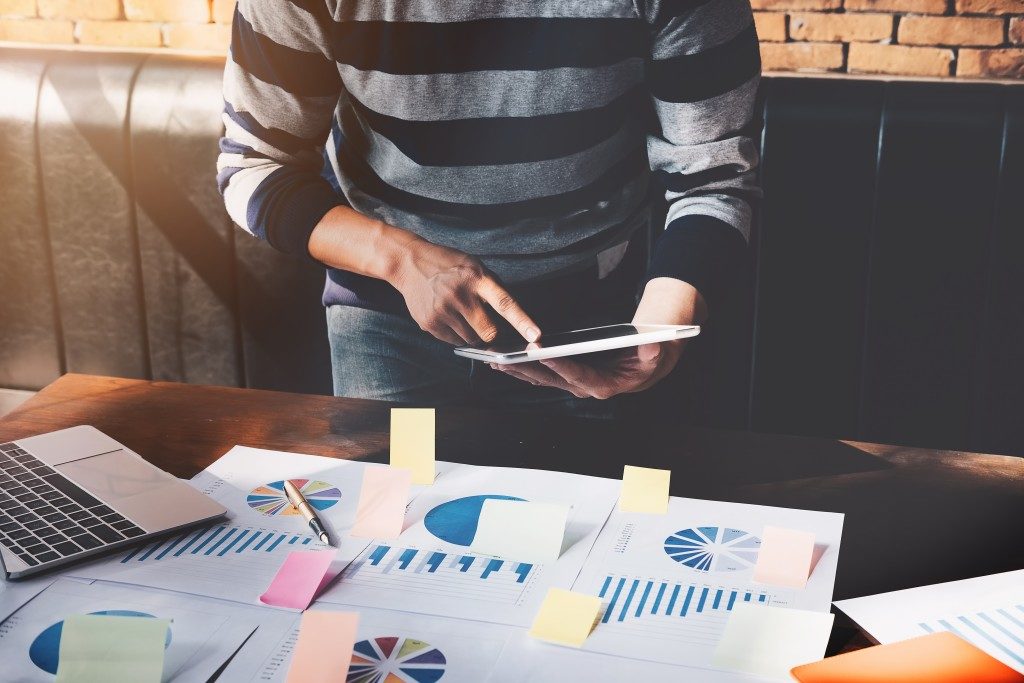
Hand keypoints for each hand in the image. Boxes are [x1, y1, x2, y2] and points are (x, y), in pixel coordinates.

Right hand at [392, 239, 539, 346]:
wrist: (409, 263)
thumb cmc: (448, 264)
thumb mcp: (474, 266)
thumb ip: (493, 288)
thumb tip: (513, 317)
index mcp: (477, 278)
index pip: (504, 303)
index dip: (522, 321)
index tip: (536, 335)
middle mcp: (460, 295)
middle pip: (489, 333)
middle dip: (492, 334)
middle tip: (487, 324)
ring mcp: (442, 311)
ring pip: (471, 341)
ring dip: (473, 334)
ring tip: (462, 315)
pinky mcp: (429, 323)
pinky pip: (453, 342)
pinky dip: (456, 335)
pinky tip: (448, 317)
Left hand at [493, 341, 682, 398]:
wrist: (645, 369)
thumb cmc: (647, 360)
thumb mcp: (654, 354)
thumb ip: (651, 351)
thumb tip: (650, 345)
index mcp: (604, 384)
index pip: (577, 374)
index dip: (559, 364)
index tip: (541, 352)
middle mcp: (585, 387)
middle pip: (551, 379)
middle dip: (527, 368)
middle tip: (505, 359)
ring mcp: (574, 384)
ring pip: (542, 379)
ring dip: (519, 371)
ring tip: (496, 361)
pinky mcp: (568, 379)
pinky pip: (542, 376)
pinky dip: (524, 369)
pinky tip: (506, 363)